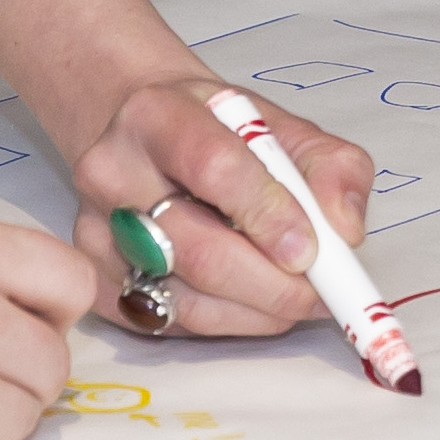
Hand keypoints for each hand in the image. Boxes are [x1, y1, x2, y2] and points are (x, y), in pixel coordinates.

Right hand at [52, 63, 375, 343]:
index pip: (214, 167)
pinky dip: (223, 324)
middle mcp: (112, 171)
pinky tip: (250, 304)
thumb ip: (330, 167)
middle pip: (197, 249)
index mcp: (157, 115)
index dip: (268, 214)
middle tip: (319, 295)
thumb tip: (345, 233)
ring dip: (256, 313)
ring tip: (295, 299)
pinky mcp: (94, 278)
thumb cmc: (214, 131)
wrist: (139, 132)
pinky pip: (167, 322)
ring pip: (184, 298)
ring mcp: (95, 230)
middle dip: (273, 285)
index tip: (312, 250)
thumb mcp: (281, 124)